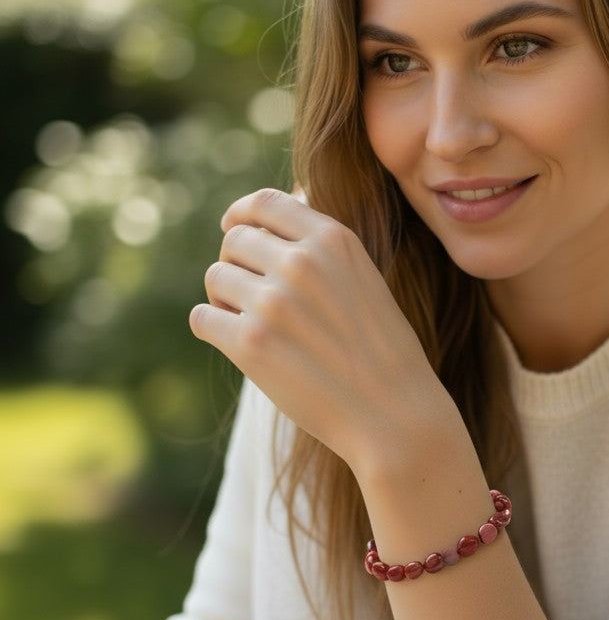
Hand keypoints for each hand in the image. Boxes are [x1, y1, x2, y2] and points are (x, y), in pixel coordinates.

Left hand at [192, 188, 444, 473]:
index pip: (264, 203)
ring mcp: (274, 302)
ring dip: (223, 299)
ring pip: (215, 277)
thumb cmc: (383, 356)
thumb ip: (323, 254)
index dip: (241, 215)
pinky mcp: (251, 343)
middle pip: (234, 241)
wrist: (395, 416)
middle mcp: (302, 263)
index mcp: (334, 241)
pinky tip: (236, 344)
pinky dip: (211, 328)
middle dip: (236, 265)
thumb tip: (264, 232)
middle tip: (250, 298)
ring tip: (250, 326)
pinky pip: (202, 318)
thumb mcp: (366, 283)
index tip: (233, 229)